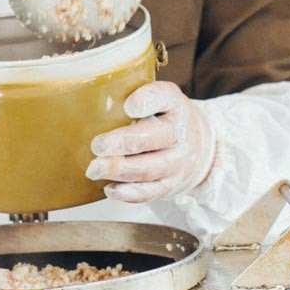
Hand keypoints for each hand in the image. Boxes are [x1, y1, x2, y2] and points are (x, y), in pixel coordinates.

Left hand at [86, 80, 216, 202]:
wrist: (201, 148)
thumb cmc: (167, 120)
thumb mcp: (159, 101)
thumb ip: (132, 97)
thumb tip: (88, 103)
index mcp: (175, 104)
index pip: (165, 97)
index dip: (147, 100)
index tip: (129, 106)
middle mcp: (180, 133)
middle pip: (155, 137)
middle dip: (123, 142)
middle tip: (98, 145)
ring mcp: (178, 162)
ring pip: (149, 168)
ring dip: (119, 169)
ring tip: (95, 168)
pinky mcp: (170, 185)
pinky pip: (149, 192)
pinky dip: (128, 192)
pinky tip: (110, 189)